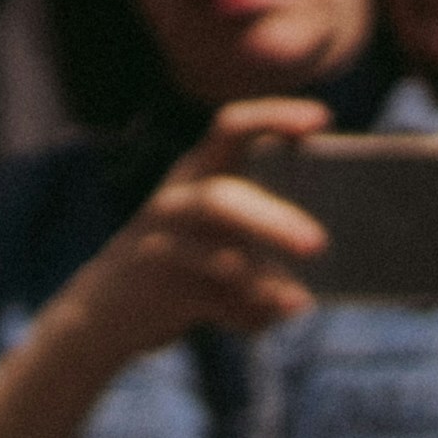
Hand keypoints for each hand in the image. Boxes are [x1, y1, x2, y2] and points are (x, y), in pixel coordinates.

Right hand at [55, 95, 328, 359]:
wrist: (108, 307)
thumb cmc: (187, 259)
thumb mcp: (217, 227)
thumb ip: (264, 220)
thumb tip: (329, 243)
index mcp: (198, 171)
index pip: (232, 129)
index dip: (274, 118)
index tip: (322, 119)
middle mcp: (177, 201)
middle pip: (221, 200)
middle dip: (270, 222)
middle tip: (317, 245)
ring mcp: (163, 245)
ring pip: (215, 258)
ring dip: (260, 279)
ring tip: (300, 302)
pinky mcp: (160, 289)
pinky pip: (213, 303)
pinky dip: (250, 316)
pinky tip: (273, 319)